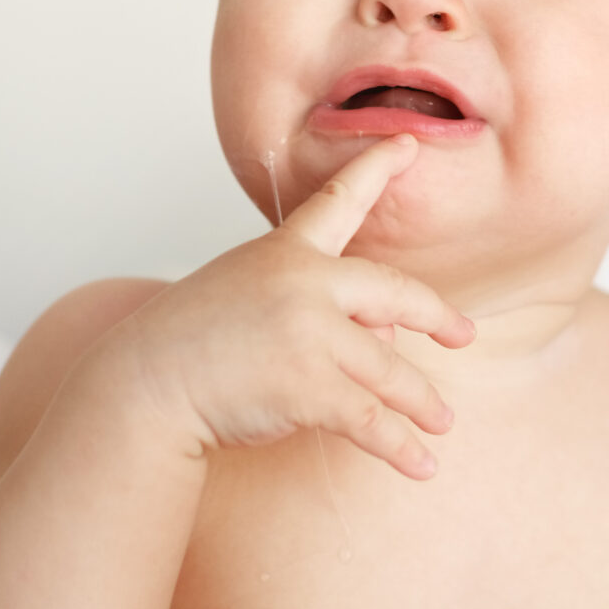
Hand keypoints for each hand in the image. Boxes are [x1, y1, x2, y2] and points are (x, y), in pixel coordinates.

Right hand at [104, 133, 473, 479]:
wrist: (144, 385)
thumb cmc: (191, 344)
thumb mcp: (247, 293)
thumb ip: (312, 299)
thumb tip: (385, 337)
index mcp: (284, 252)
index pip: (338, 200)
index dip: (377, 168)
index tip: (409, 143)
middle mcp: (305, 283)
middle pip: (396, 293)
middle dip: (438, 316)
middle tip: (463, 334)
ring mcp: (310, 333)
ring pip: (390, 370)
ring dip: (422, 403)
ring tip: (442, 421)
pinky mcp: (310, 385)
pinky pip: (371, 420)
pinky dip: (401, 447)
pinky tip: (422, 464)